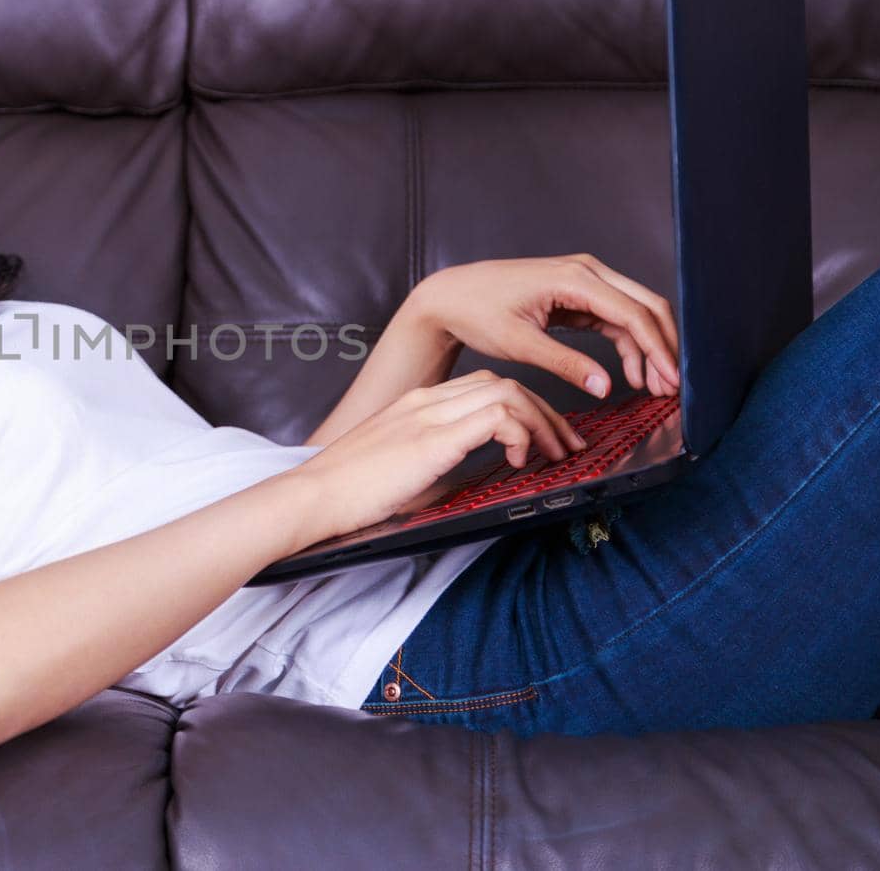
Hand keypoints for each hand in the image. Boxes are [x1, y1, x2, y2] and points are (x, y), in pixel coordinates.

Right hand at [290, 369, 589, 541]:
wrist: (311, 497)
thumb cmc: (348, 495)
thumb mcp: (403, 472)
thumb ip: (437, 464)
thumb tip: (478, 477)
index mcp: (416, 405)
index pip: (484, 386)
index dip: (525, 408)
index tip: (545, 439)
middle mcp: (425, 401)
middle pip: (504, 383)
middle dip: (547, 413)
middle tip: (568, 446)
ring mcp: (429, 415)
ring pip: (509, 392)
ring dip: (543, 422)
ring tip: (556, 455)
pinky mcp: (432, 438)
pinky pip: (499, 416)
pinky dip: (522, 434)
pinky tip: (521, 460)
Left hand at [407, 253, 680, 400]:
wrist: (450, 296)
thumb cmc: (477, 313)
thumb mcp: (519, 344)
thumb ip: (565, 364)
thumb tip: (606, 387)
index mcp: (574, 278)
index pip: (634, 313)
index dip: (659, 350)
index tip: (673, 381)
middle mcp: (586, 271)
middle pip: (646, 306)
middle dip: (664, 347)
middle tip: (672, 388)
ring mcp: (584, 279)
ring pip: (635, 312)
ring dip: (649, 348)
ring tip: (655, 388)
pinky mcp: (578, 293)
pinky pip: (615, 317)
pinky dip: (629, 345)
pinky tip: (633, 374)